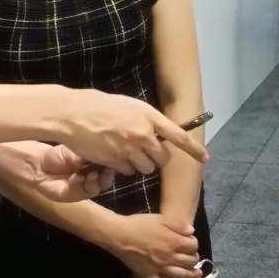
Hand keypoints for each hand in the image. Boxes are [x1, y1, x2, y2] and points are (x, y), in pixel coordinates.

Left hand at [31, 145, 114, 202]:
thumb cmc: (58, 156)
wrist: (40, 167)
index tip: (114, 159)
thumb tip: (94, 154)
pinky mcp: (76, 195)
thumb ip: (83, 155)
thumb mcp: (71, 150)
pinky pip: (82, 191)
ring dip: (96, 181)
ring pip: (98, 187)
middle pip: (108, 178)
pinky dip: (81, 184)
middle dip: (108, 174)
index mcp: (97, 163)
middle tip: (106, 170)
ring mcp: (86, 187)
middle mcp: (95, 176)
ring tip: (92, 174)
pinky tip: (77, 177)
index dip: (113, 162)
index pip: (110, 164)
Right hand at [55, 89, 206, 174]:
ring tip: (123, 150)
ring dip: (139, 164)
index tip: (205, 158)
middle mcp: (143, 133)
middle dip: (156, 159)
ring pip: (146, 169)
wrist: (73, 114)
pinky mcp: (115, 161)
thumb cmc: (100, 106)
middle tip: (143, 150)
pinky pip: (128, 172)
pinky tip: (111, 154)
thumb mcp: (129, 106)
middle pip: (162, 159)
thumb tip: (158, 135)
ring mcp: (129, 149)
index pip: (178, 135)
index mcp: (148, 115)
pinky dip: (122, 168)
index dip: (193, 149)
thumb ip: (146, 120)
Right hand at [108, 214, 199, 277]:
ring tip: (196, 274)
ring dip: (191, 275)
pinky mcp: (149, 276)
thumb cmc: (139, 224)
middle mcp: (170, 257)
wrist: (119, 235)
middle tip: (194, 257)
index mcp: (173, 242)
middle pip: (189, 260)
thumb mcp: (160, 218)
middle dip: (194, 258)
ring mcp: (160, 268)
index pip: (192, 246)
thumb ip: (178, 225)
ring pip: (181, 275)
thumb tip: (192, 232)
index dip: (194, 244)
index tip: (192, 243)